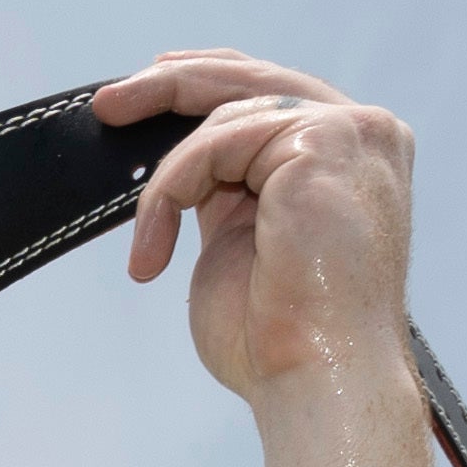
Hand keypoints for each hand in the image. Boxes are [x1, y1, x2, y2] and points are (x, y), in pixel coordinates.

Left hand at [97, 54, 411, 401]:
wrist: (315, 386)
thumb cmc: (279, 345)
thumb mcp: (239, 249)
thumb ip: (223, 196)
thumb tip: (181, 173)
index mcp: (347, 160)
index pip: (272, 95)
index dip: (206, 84)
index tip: (142, 93)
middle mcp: (361, 135)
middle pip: (252, 80)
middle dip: (170, 86)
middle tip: (106, 104)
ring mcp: (349, 134)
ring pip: (224, 120)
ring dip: (166, 188)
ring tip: (148, 257)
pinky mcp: (324, 144)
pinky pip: (217, 142)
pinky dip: (172, 193)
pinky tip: (154, 255)